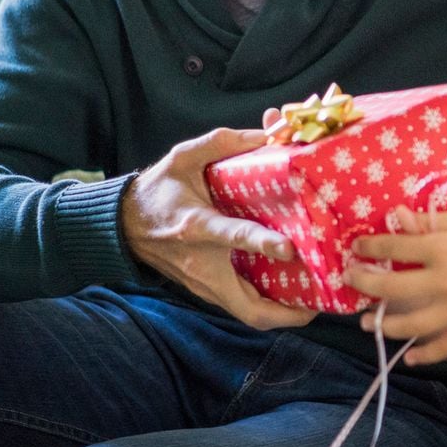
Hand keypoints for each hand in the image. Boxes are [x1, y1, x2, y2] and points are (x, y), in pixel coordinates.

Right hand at [120, 128, 315, 330]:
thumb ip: (222, 143)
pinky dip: (269, 304)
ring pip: (249, 313)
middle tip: (322, 300)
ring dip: (283, 312)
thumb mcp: (183, 158)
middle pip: (248, 308)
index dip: (261, 243)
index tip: (289, 247)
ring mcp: (205, 285)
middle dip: (287, 312)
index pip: (232, 237)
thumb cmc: (157, 192)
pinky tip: (295, 291)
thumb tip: (266, 133)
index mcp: (196, 227)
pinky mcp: (207, 290)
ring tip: (319, 299)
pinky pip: (242, 305)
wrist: (124, 224)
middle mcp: (203, 266)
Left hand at [346, 208, 446, 365]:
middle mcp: (446, 282)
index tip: (357, 248)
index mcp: (445, 249)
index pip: (394, 248)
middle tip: (351, 280)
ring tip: (367, 323)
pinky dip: (423, 355)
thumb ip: (433, 221)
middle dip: (364, 283)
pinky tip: (409, 357)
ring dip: (383, 325)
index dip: (369, 247)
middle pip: (391, 288)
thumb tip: (397, 219)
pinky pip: (441, 348)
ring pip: (408, 325)